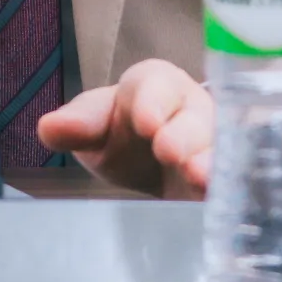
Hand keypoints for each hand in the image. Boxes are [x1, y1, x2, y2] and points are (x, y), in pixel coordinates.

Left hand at [35, 58, 213, 197]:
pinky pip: (234, 175)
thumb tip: (47, 127)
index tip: (144, 121)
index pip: (155, 85)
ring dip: (209, 160)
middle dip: (181, 132)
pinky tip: (221, 196)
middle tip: (168, 150)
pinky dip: (228, 185)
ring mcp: (213, 142)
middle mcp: (190, 109)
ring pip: (218, 145)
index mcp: (154, 87)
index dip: (151, 102)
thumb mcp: (96, 127)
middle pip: (192, 115)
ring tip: (198, 175)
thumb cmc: (122, 133)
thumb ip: (77, 125)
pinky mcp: (225, 175)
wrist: (151, 163)